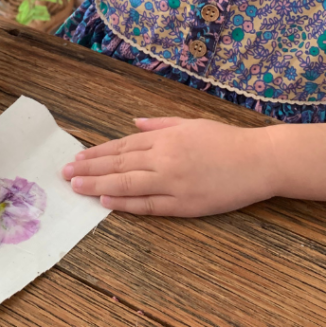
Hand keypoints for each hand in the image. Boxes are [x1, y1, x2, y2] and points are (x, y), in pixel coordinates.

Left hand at [62, 117, 276, 216]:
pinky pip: (150, 205)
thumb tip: (134, 121)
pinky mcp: (185, 203)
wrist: (259, 159)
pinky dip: (127, 203)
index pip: (122, 145)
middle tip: (65, 173)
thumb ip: (159, 124)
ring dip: (99, 185)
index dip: (97, 152)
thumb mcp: (190, 122)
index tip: (77, 157)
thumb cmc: (226, 139)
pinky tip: (107, 202)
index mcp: (165, 137)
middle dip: (90, 168)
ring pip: (128, 183)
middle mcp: (164, 157)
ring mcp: (174, 181)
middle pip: (119, 163)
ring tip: (77, 186)